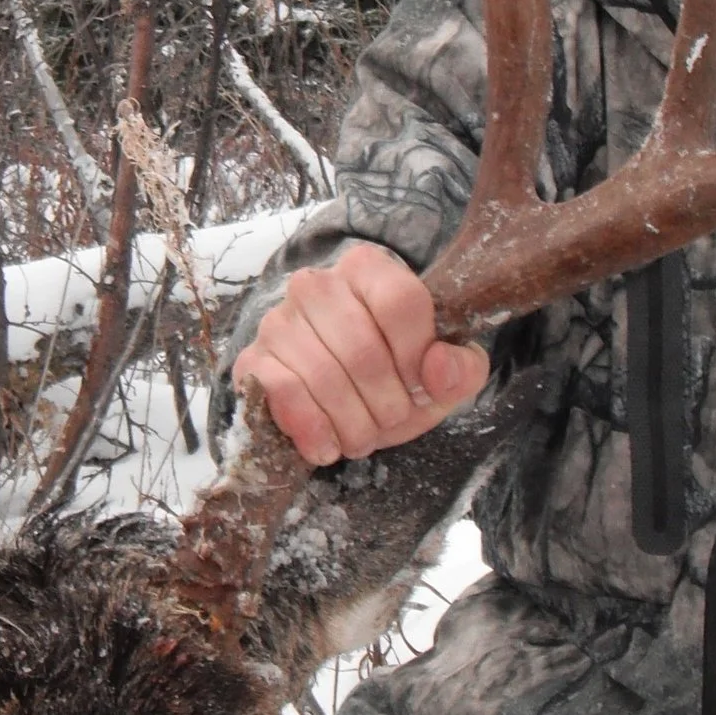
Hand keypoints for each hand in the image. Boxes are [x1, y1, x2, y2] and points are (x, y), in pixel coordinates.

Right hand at [231, 240, 491, 468]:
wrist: (341, 398)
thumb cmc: (395, 376)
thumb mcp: (443, 373)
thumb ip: (461, 367)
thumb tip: (438, 367)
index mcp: (368, 269)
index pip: (401, 302)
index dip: (417, 358)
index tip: (420, 386)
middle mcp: (317, 284)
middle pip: (363, 350)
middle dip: (387, 403)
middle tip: (392, 419)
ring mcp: (278, 321)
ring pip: (324, 377)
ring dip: (354, 424)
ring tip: (363, 435)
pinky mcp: (253, 360)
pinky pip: (285, 393)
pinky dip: (314, 429)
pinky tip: (328, 445)